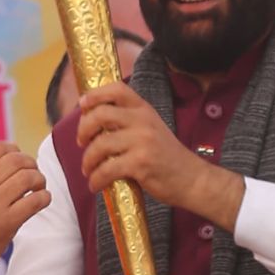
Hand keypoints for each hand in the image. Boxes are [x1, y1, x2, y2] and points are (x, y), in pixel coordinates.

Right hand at [0, 143, 50, 274]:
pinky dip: (45, 197)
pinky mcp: (6, 222)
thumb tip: (14, 156)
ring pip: (29, 177)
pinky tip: (41, 201)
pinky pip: (36, 200)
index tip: (20, 161)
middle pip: (17, 160)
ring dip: (40, 180)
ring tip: (38, 189)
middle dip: (31, 165)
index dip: (16, 150)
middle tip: (33, 176)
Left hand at [78, 82, 244, 227]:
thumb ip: (129, 122)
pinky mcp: (141, 163)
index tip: (83, 106)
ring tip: (89, 171)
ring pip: (100, 145)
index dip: (94, 95)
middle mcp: (143, 121)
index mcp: (145, 109)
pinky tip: (96, 185)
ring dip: (88, 161)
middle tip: (82, 143)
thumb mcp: (152, 129)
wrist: (192, 180)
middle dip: (83, 130)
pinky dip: (96, 179)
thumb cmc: (167, 158)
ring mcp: (142, 141)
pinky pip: (107, 170)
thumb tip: (94, 124)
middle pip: (100, 115)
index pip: (116, 89)